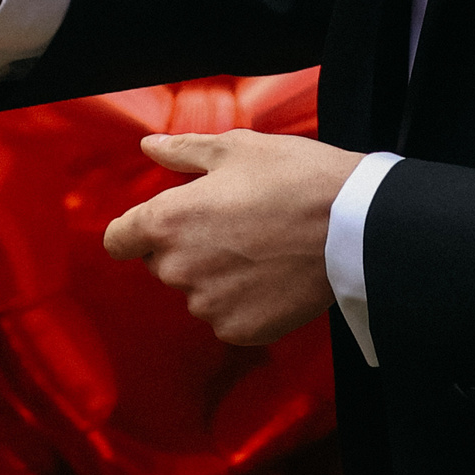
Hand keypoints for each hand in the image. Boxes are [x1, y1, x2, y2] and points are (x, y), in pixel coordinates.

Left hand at [102, 131, 360, 345]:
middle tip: (230, 229)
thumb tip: (147, 145)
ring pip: (195, 292)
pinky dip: (242, 304)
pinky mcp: (239, 330)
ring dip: (214, 278)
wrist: (356, 226)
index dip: (135, 230)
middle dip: (183, 249)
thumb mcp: (235, 149)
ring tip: (258, 252)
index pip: (118, 240)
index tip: (161, 224)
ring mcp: (208, 304)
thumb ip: (181, 151)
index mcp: (165, 222)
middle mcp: (177, 268)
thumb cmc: (293, 177)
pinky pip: (225, 318)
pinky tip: (271, 280)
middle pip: (159, 265)